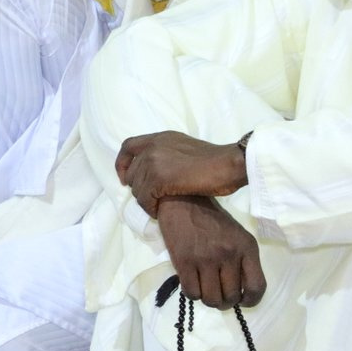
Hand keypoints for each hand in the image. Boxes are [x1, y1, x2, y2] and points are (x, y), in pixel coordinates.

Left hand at [115, 131, 247, 217]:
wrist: (229, 163)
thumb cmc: (216, 160)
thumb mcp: (185, 148)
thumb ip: (168, 154)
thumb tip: (157, 171)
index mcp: (160, 138)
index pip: (128, 147)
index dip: (122, 164)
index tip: (124, 179)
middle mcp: (153, 146)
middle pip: (132, 172)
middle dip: (138, 188)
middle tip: (150, 199)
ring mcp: (154, 161)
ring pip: (137, 188)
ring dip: (145, 201)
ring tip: (156, 208)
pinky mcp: (159, 178)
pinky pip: (145, 198)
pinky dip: (150, 208)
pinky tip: (159, 212)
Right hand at [155, 196, 265, 309]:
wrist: (183, 202)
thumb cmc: (212, 221)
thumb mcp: (237, 236)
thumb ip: (243, 261)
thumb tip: (240, 292)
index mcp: (246, 247)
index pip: (257, 286)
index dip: (251, 301)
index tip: (243, 301)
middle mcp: (228, 254)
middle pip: (232, 296)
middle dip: (226, 301)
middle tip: (220, 295)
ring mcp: (205, 259)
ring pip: (211, 299)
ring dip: (209, 300)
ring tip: (206, 291)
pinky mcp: (184, 262)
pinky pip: (191, 293)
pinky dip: (193, 294)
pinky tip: (193, 284)